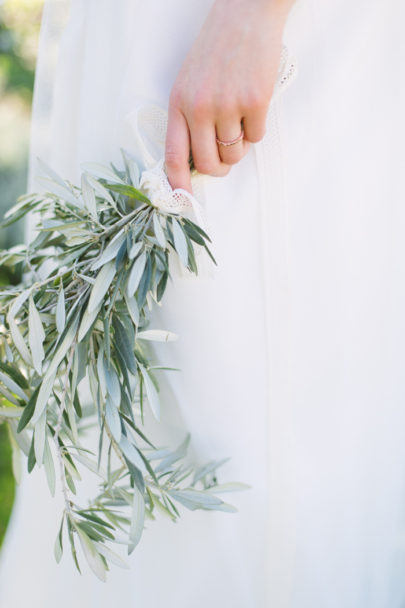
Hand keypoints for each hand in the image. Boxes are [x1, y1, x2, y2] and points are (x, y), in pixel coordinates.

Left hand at [165, 0, 293, 191]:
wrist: (246, 14)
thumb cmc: (218, 49)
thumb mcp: (191, 81)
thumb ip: (190, 118)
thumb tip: (198, 160)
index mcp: (179, 102)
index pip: (174, 155)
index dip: (177, 184)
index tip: (182, 200)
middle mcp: (199, 107)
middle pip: (209, 164)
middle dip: (219, 169)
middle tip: (226, 159)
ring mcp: (228, 104)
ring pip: (234, 154)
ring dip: (239, 147)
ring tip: (239, 120)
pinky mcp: (255, 101)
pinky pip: (256, 138)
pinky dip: (257, 129)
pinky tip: (253, 104)